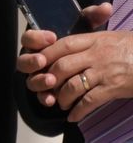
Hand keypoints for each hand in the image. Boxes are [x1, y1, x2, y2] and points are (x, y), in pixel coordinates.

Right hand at [21, 3, 112, 110]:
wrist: (84, 66)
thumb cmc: (80, 46)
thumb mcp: (85, 29)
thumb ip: (92, 17)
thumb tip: (106, 7)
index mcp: (39, 43)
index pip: (28, 38)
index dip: (36, 37)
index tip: (51, 37)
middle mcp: (35, 60)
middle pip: (23, 60)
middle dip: (32, 60)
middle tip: (43, 60)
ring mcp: (38, 77)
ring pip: (30, 79)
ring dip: (38, 80)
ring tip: (51, 80)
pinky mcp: (45, 92)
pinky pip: (40, 96)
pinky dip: (45, 97)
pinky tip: (53, 99)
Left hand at [36, 5, 132, 120]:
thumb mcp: (111, 36)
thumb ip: (89, 38)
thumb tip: (67, 43)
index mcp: (94, 40)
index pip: (63, 45)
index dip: (47, 54)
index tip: (39, 63)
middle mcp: (96, 54)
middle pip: (62, 66)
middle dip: (49, 79)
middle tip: (46, 87)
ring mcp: (104, 72)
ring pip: (72, 85)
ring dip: (62, 97)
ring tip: (60, 103)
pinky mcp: (114, 88)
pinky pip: (90, 101)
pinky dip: (78, 110)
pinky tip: (73, 116)